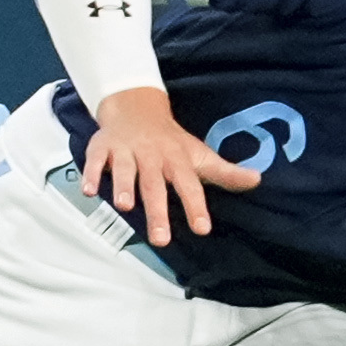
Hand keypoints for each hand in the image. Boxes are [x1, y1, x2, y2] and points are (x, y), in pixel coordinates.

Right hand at [83, 88, 262, 246]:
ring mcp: (126, 151)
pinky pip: (95, 161)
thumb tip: (257, 181)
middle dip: (157, 211)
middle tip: (161, 239)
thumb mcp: (199, 155)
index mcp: (176, 160)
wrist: (136, 107)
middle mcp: (152, 156)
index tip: (202, 228)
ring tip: (123, 206)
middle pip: (155, 185)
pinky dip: (90, 174)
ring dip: (123, 186)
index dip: (195, 206)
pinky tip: (88, 191)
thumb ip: (225, 173)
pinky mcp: (103, 147)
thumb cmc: (171, 141)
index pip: (189, 184)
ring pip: (124, 169)